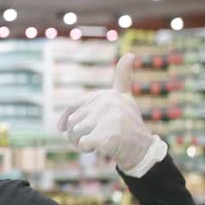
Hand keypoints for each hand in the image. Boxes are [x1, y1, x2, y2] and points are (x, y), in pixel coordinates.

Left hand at [57, 53, 155, 170]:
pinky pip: (83, 143)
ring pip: (75, 133)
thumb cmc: (129, 123)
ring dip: (80, 143)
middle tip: (86, 140)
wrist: (143, 149)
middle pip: (72, 122)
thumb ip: (122, 78)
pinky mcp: (108, 136)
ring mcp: (108, 119)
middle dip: (74, 135)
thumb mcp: (125, 98)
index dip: (64, 118)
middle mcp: (106, 103)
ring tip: (95, 143)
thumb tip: (129, 54)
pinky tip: (98, 149)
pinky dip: (86, 149)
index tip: (61, 128)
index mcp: (106, 95)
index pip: (72, 105)